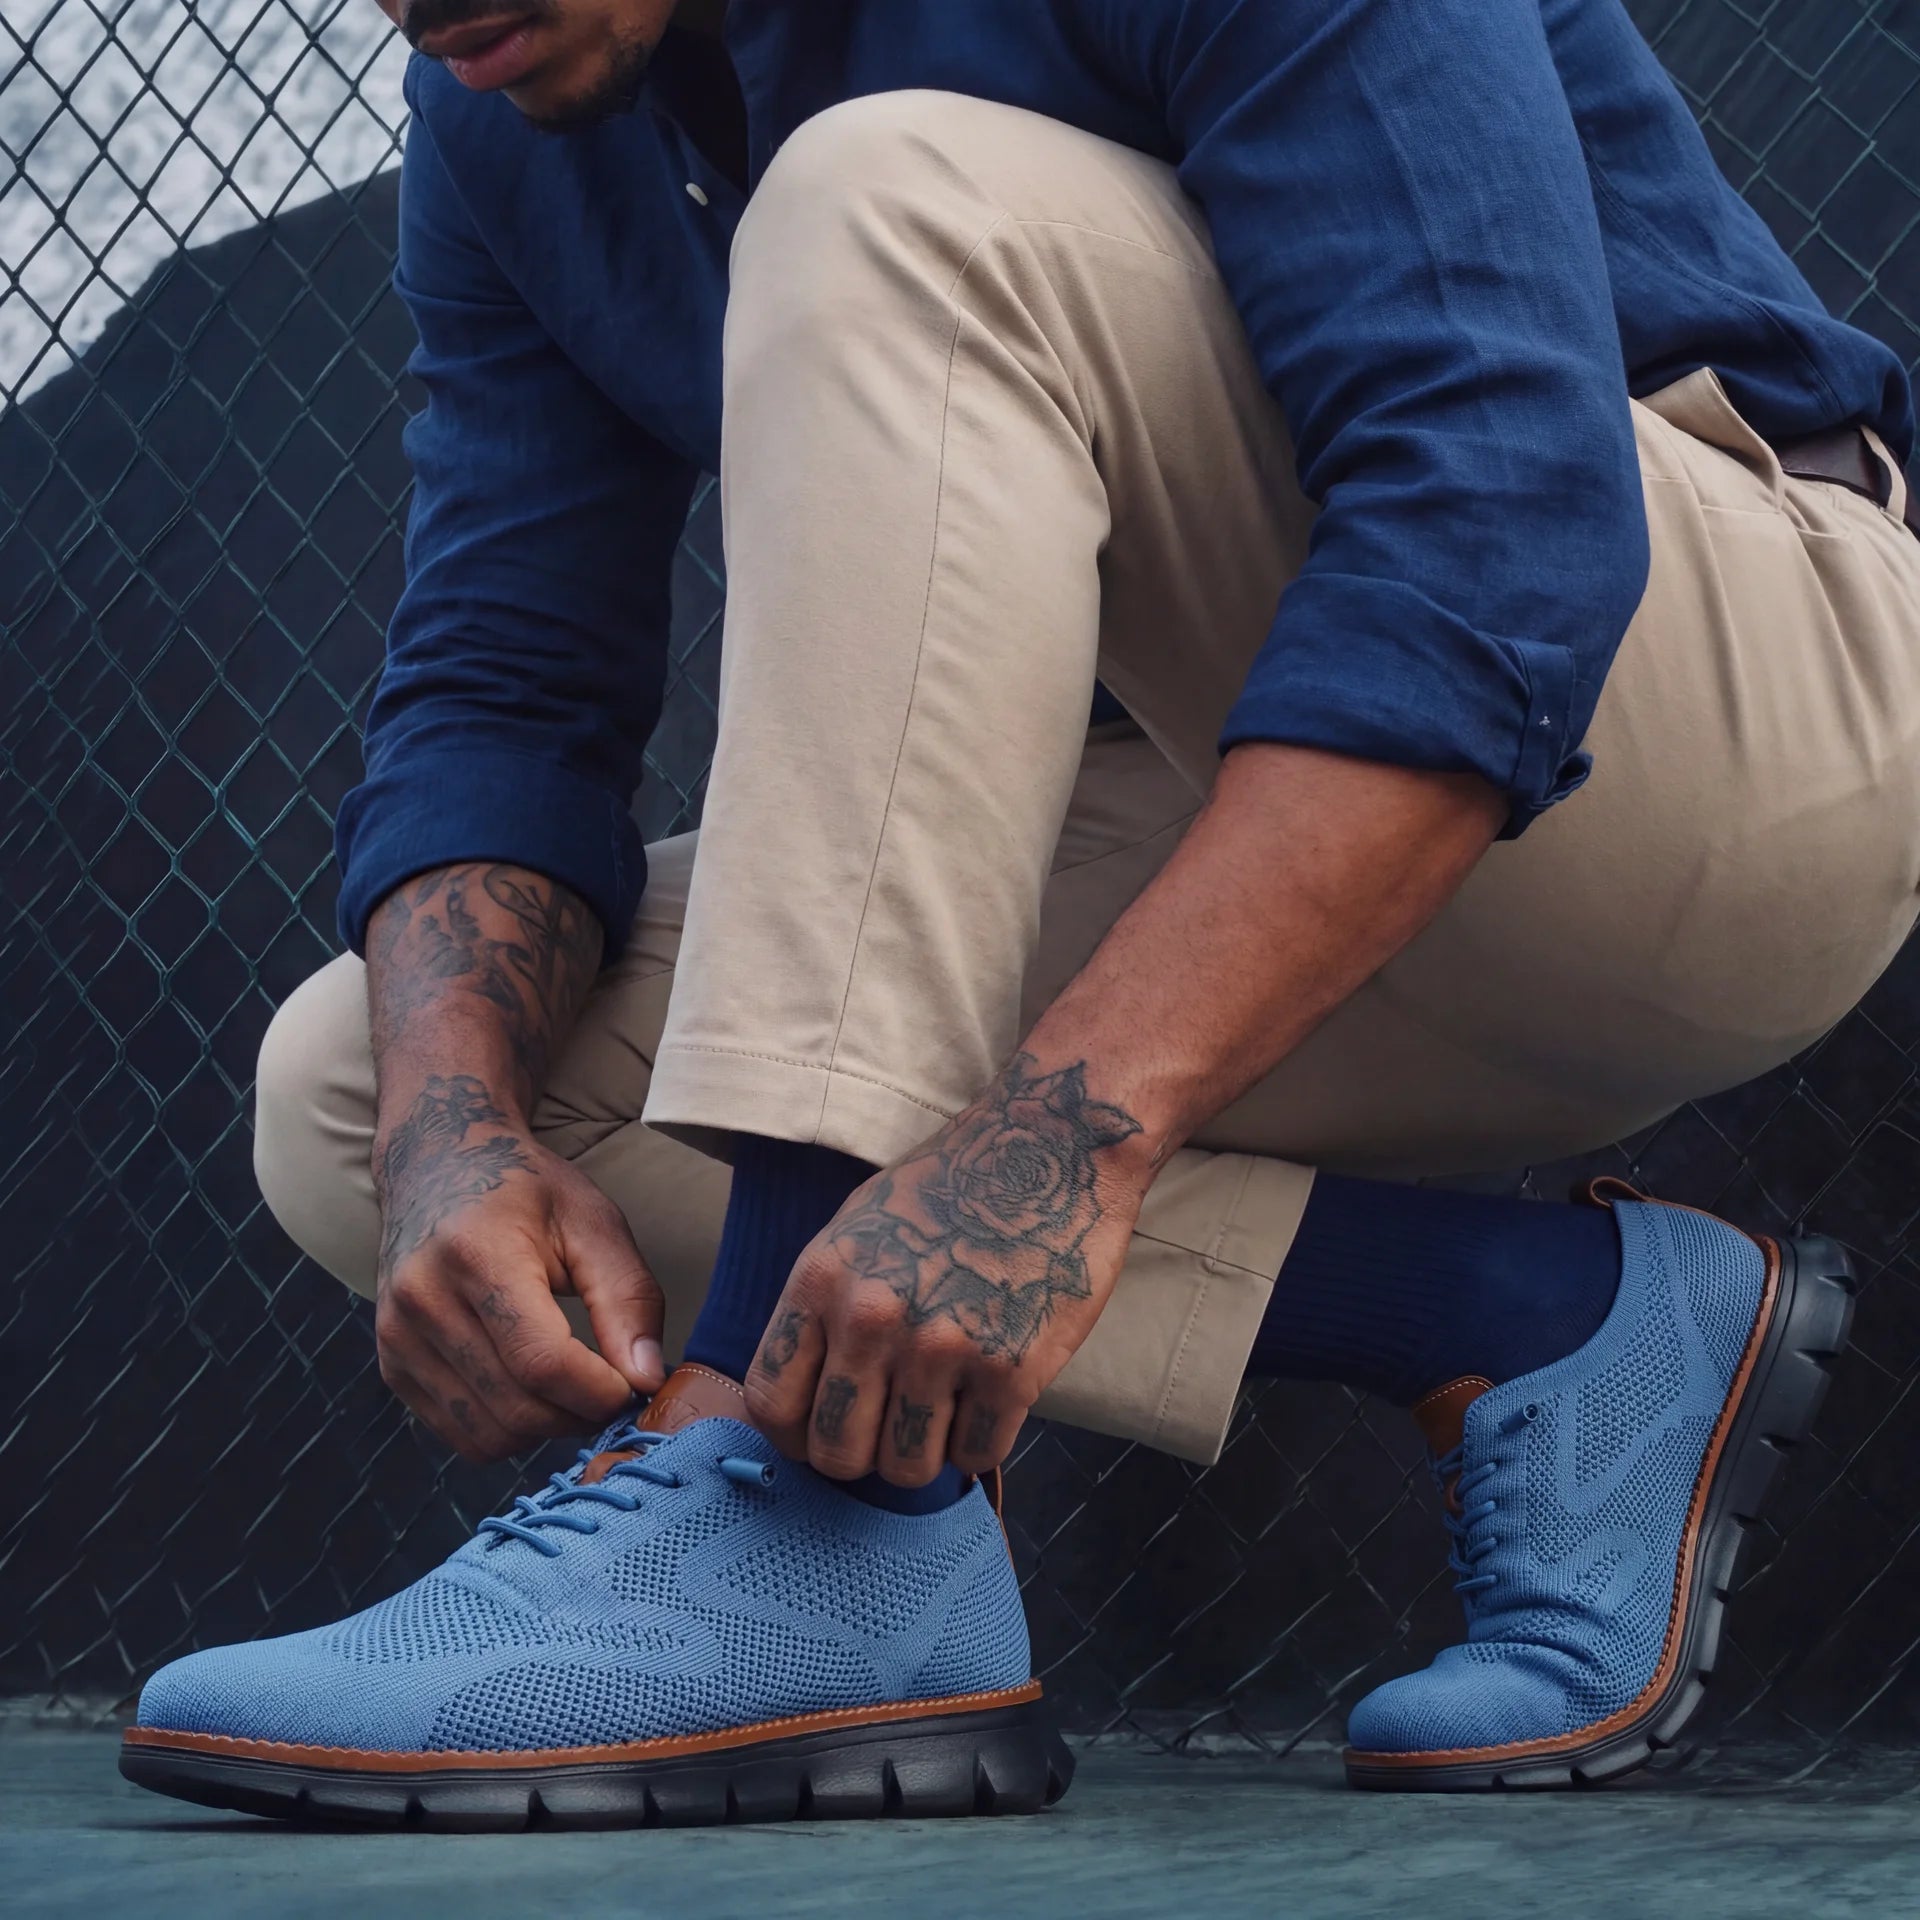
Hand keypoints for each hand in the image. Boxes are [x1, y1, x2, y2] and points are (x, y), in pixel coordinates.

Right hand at [373, 1074, 665, 1461]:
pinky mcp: (393, 1367)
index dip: (600, 1393)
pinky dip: (508, 1429)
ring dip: (546, 1428)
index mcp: (477, 1255)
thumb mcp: (594, 1223)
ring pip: (489, 1435)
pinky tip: (532, 1389)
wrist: (438, 1167)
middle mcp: (424, 1301)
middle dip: (580, 1414)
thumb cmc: (525, 1191)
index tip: (635, 1386)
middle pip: (517, 1408)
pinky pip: (461, 1435)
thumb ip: (629, 1298)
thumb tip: (648, 1379)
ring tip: (575, 1388)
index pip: (542, 1363)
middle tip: (614, 1389)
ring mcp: (399, 1339)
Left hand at [743, 1054, 1147, 1482]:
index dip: (793, 1435)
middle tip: (889, 1432)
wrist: (1051, 1147)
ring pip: (908, 1469)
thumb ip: (823, 1309)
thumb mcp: (856, 1229)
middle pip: (836, 1453)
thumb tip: (803, 1394)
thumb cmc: (951, 1186)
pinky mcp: (1012, 1370)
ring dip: (925, 1455)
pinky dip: (982, 1442)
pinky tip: (990, 1400)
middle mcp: (872, 1320)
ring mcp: (942, 1349)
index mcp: (822, 1282)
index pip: (771, 1403)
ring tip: (945, 1413)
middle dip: (861, 1457)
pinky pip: (978, 1455)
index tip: (819, 1433)